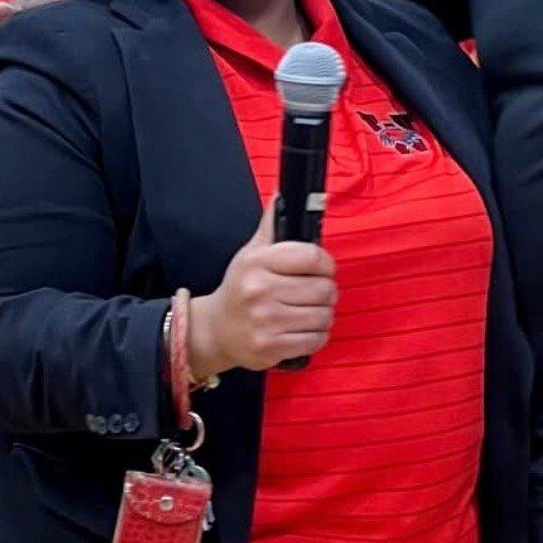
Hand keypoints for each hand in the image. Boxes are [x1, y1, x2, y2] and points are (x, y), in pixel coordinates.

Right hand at [187, 204, 336, 374]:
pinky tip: (305, 330)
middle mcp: (260, 291)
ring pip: (323, 316)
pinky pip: (315, 340)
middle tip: (317, 293)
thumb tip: (282, 195)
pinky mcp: (271, 347)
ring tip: (310, 312)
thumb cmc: (240, 289)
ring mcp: (266, 321)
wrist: (216, 331)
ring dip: (324, 315)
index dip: (326, 264)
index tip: (323, 269)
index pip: (312, 257)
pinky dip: (317, 336)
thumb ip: (271, 226)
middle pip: (323, 289)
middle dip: (327, 292)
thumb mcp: (251, 253)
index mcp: (257, 263)